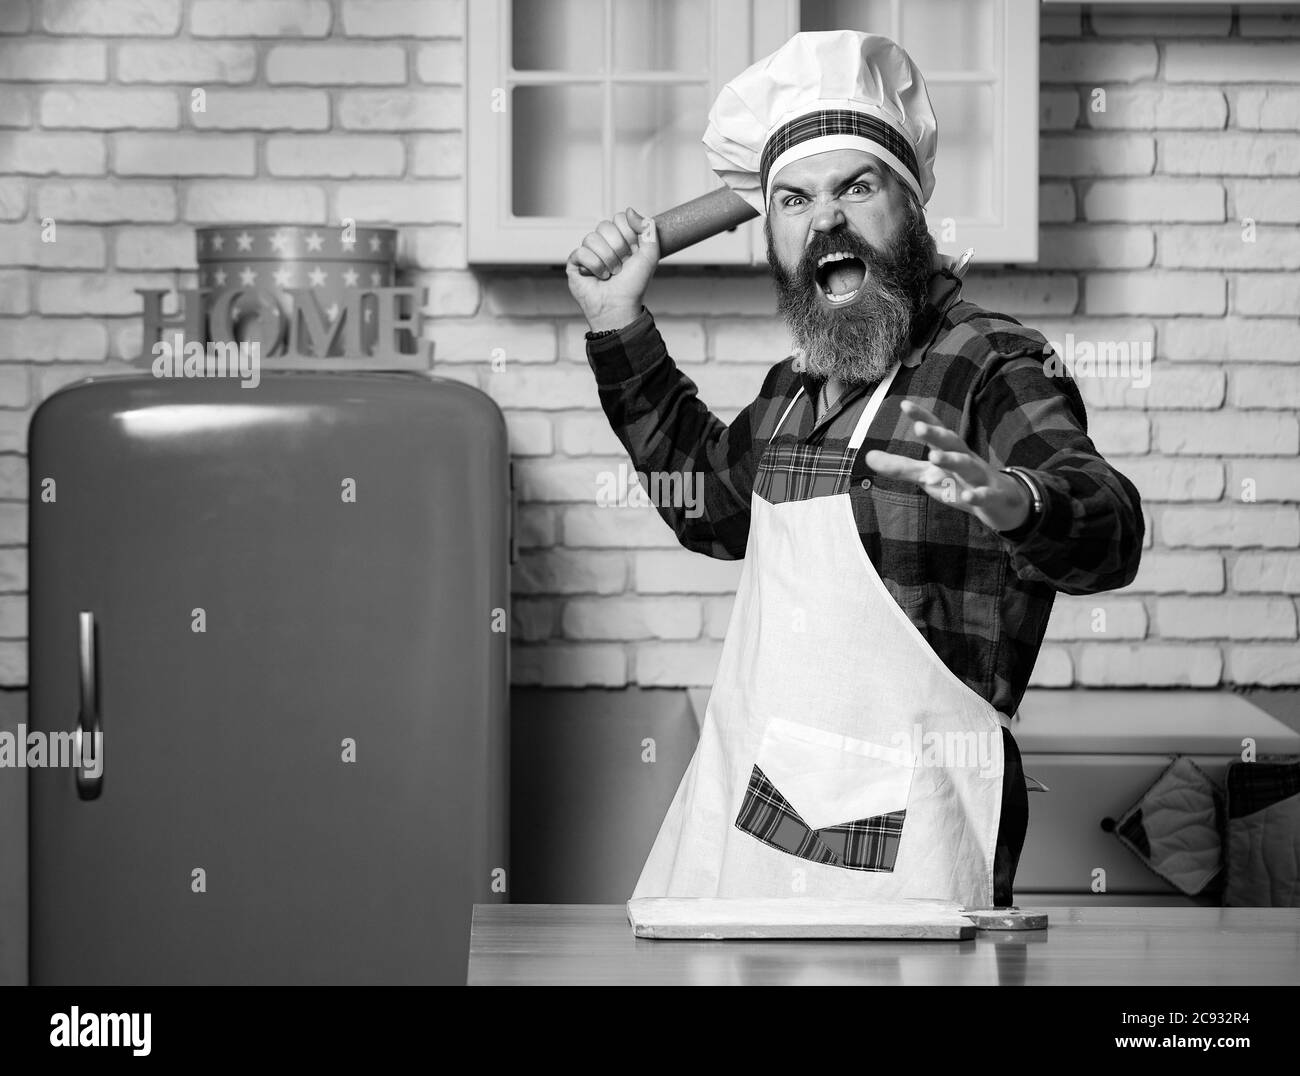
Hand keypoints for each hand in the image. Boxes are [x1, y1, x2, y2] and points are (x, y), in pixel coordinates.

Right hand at [566, 207, 659, 331]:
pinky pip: (581, 252)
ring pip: (591, 238)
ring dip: (606, 259)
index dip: (628, 234)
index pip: (619, 218)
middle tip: (621, 266)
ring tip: (611, 274)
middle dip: (617, 248)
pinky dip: (594, 266)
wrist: (620, 306)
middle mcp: (604, 244)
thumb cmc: (634, 285)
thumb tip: (629, 211)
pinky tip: (598, 277)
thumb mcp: (650, 256)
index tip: (633, 252)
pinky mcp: (575, 263)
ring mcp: (588, 252)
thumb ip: (648, 229)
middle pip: (605, 225)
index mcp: (621, 239)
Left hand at [864, 400, 1032, 532]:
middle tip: (918, 428)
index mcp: (950, 451)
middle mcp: (966, 459)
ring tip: (934, 457)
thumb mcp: (928, 475)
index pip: (936, 431)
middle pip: (953, 442)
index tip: (904, 404)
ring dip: (952, 460)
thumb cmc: (960, 482)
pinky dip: (977, 496)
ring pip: (968, 465)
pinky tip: (966, 497)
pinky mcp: (991, 497)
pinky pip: (985, 496)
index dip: (922, 417)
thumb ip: (900, 467)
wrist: (1002, 503)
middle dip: (937, 435)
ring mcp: (980, 477)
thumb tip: (867, 456)